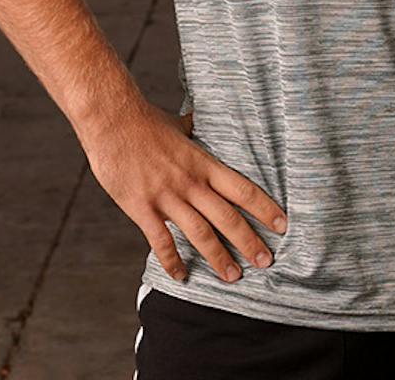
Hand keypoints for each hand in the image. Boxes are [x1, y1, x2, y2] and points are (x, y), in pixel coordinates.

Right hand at [81, 93, 287, 283]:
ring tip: (233, 276)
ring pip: (200, 234)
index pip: (243, 189)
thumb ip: (193, 129)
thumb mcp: (178, 124)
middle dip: (249, 242)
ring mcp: (167, 196)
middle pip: (228, 217)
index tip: (283, 225)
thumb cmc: (144, 120)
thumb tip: (200, 118)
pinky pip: (161, 241)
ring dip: (219, 258)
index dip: (265, 208)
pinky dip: (172, 262)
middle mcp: (191, 182)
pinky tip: (181, 276)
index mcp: (203, 163)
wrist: (111, 119)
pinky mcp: (142, 207)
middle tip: (266, 262)